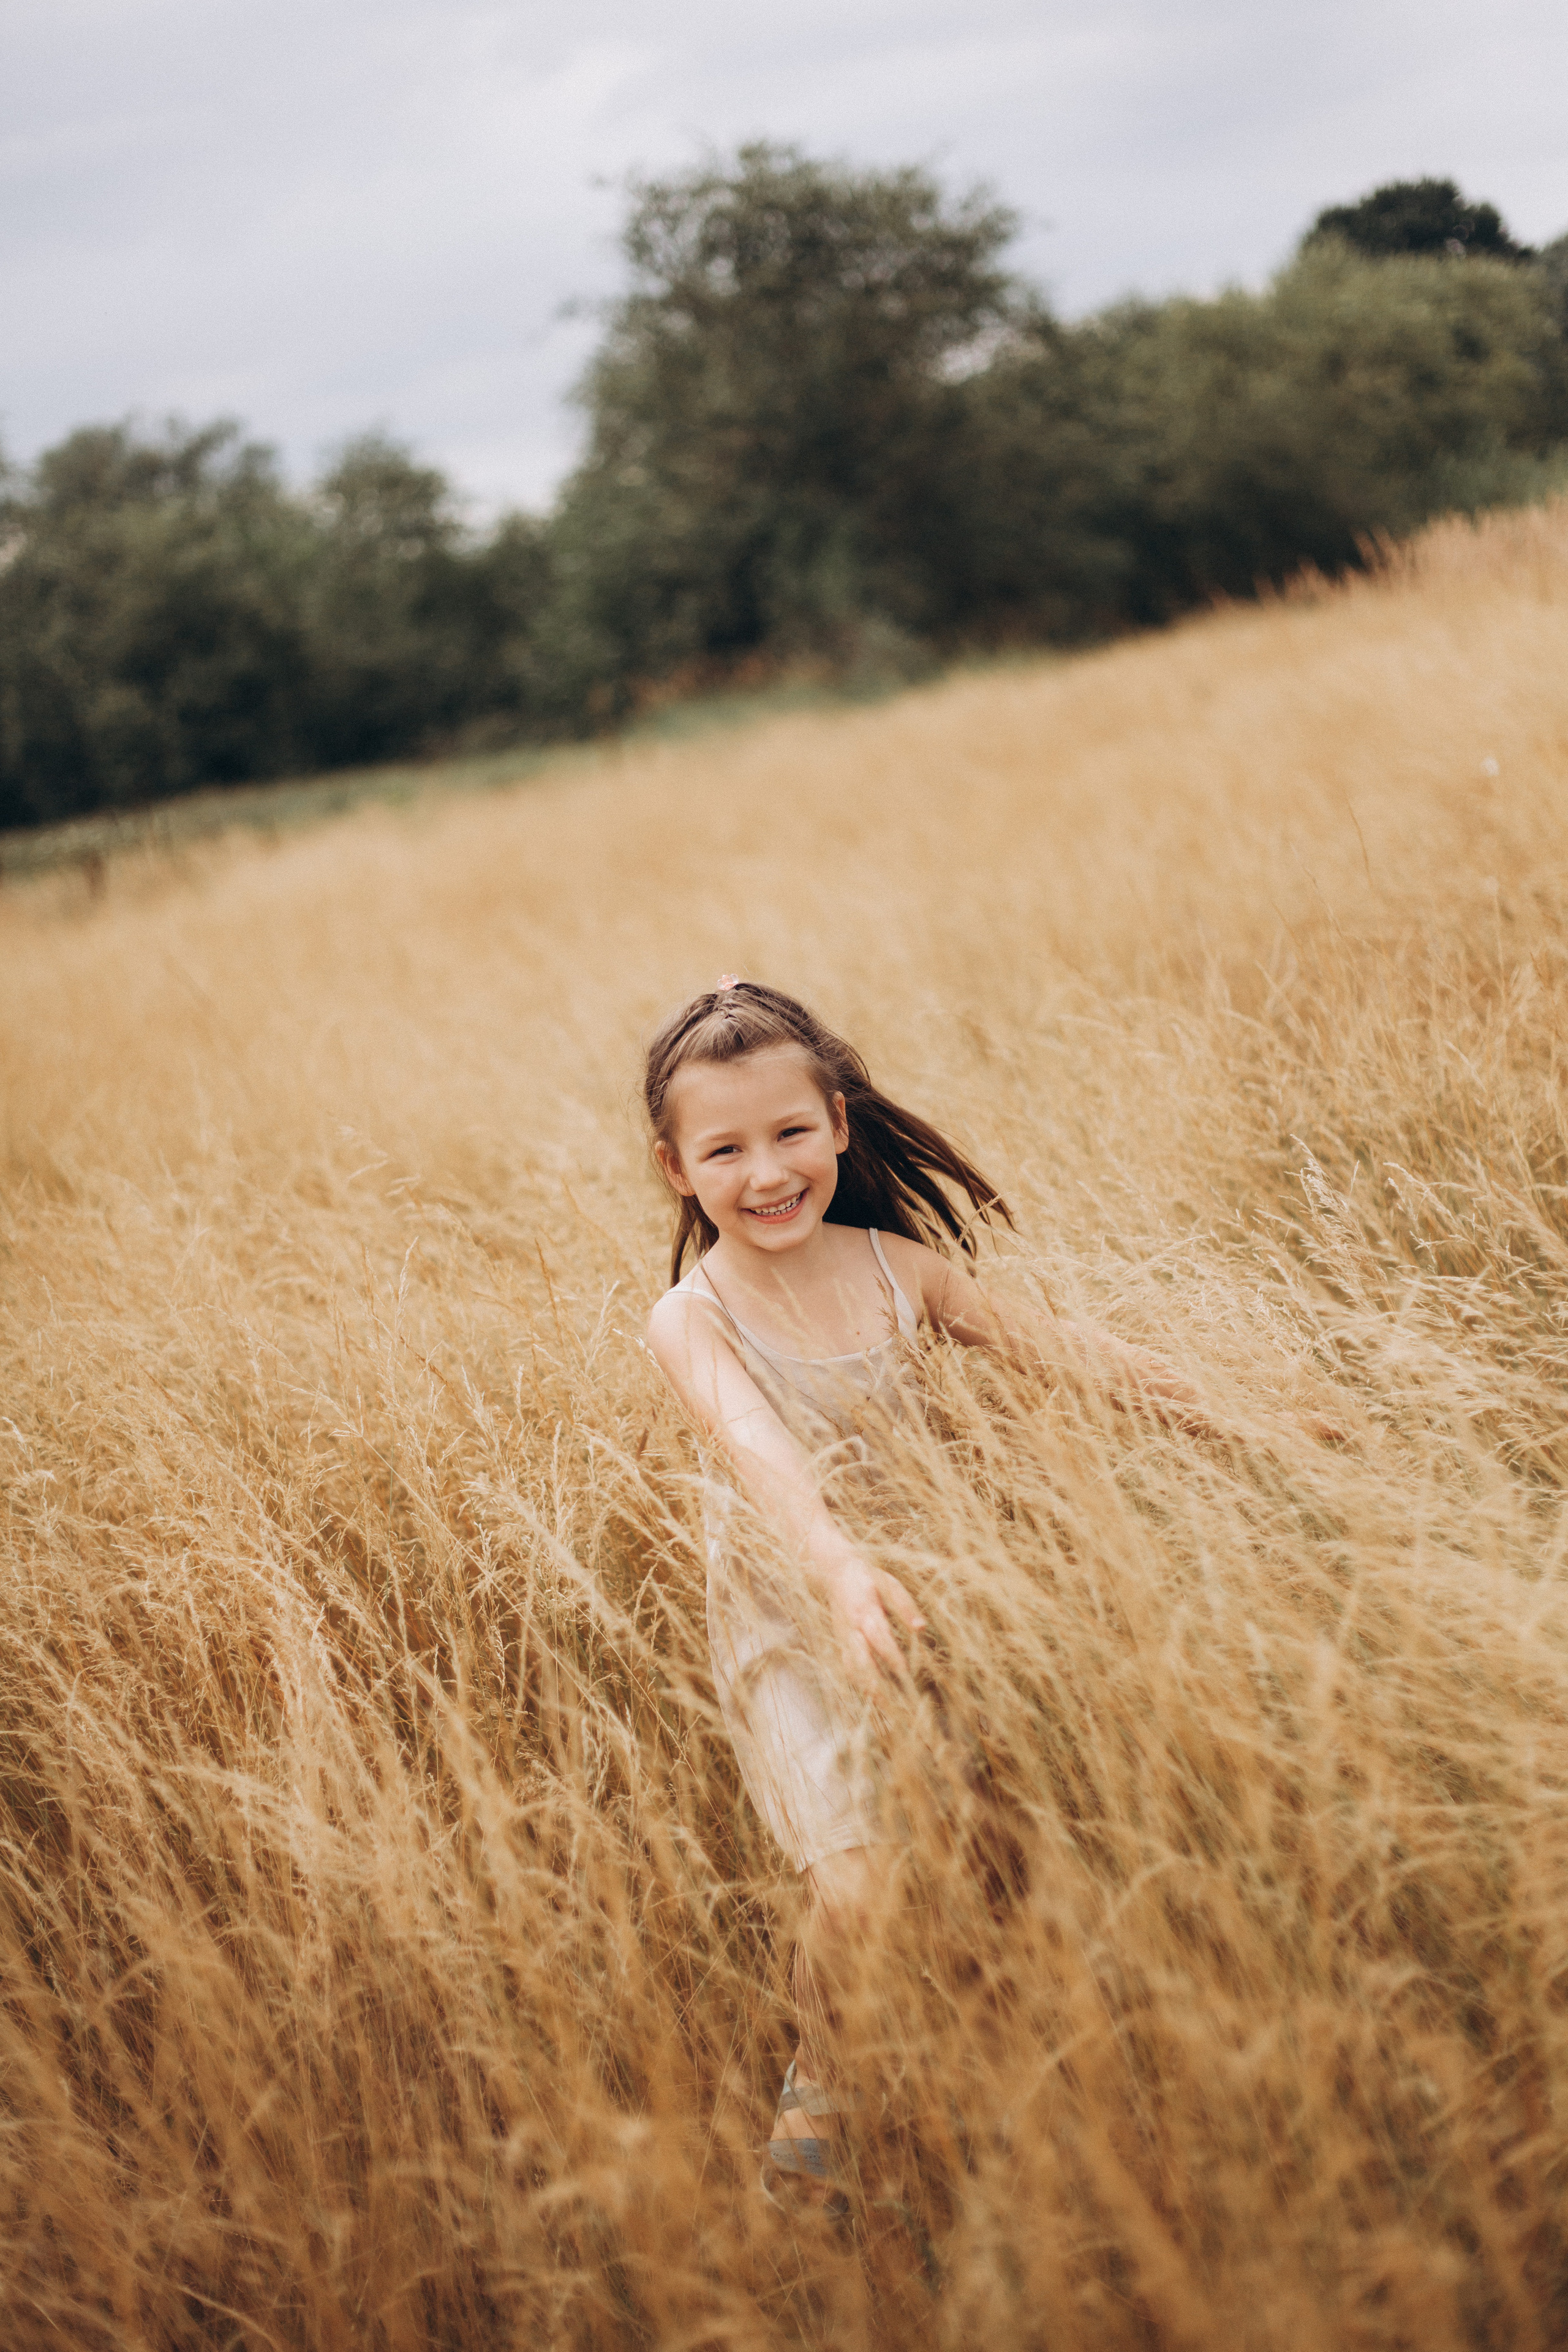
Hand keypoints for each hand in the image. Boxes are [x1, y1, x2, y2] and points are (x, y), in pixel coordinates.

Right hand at [824, 1556, 925, 1694]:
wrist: (836, 1574)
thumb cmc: (869, 1579)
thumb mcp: (889, 1585)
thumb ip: (905, 1607)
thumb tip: (921, 1629)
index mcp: (865, 1612)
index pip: (879, 1639)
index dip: (891, 1657)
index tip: (906, 1674)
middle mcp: (851, 1629)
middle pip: (862, 1662)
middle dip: (877, 1684)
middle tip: (895, 1704)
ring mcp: (843, 1639)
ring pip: (853, 1670)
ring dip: (869, 1689)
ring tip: (888, 1708)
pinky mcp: (841, 1644)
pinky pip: (849, 1669)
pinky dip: (861, 1684)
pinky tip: (875, 1696)